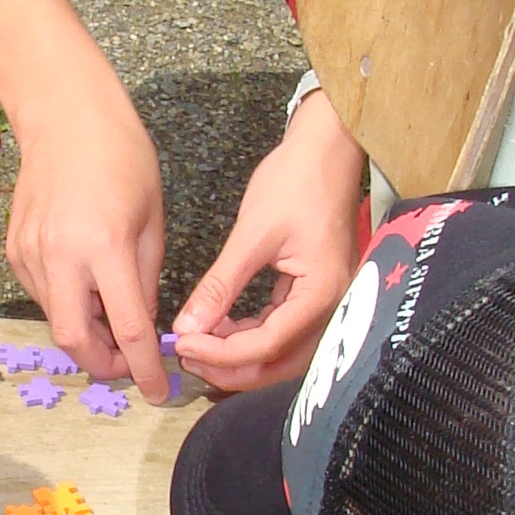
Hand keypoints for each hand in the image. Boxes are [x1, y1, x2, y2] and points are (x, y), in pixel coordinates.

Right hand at [4, 77, 168, 398]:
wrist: (67, 119)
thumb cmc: (123, 159)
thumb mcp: (152, 221)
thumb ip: (147, 281)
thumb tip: (144, 329)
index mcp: (104, 246)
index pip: (127, 329)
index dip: (144, 370)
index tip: (159, 392)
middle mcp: (60, 256)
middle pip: (74, 341)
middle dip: (104, 365)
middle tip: (128, 366)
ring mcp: (30, 254)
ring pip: (55, 321)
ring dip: (86, 334)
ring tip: (112, 321)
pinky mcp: (15, 250)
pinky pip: (42, 296)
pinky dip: (67, 305)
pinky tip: (86, 287)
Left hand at [171, 87, 367, 394]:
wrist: (329, 147)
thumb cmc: (298, 179)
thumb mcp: (252, 234)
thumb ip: (220, 286)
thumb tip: (188, 326)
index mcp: (321, 293)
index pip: (268, 344)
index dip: (221, 353)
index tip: (183, 345)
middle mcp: (332, 306)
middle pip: (280, 362)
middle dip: (231, 367)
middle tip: (187, 357)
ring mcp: (328, 301)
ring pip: (282, 352)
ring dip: (241, 355)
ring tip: (200, 344)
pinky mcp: (317, 292)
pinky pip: (285, 329)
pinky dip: (252, 335)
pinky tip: (221, 326)